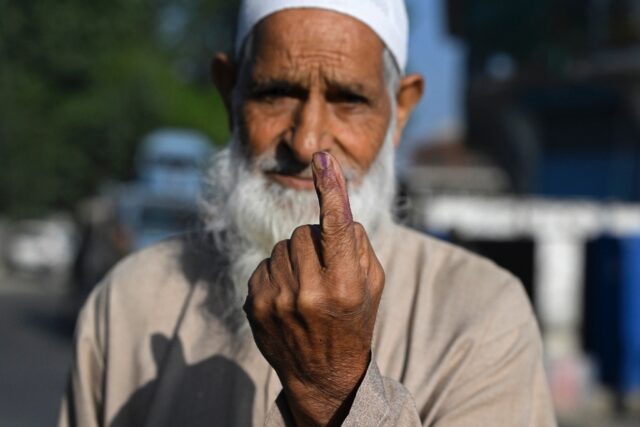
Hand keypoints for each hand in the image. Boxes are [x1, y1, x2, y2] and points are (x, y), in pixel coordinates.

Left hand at [243, 151, 384, 425]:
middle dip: (315, 242)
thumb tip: (335, 210)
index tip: (322, 157)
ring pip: (281, 246)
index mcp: (346, 286)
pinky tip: (286, 295)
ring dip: (294, 257)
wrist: (322, 374)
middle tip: (324, 270)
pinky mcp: (255, 305)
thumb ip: (358, 245)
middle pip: (304, 232)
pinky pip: (263, 264)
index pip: (338, 227)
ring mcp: (278, 300)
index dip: (331, 189)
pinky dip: (276, 272)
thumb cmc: (353, 321)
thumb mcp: (372, 286)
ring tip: (305, 285)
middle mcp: (310, 292)